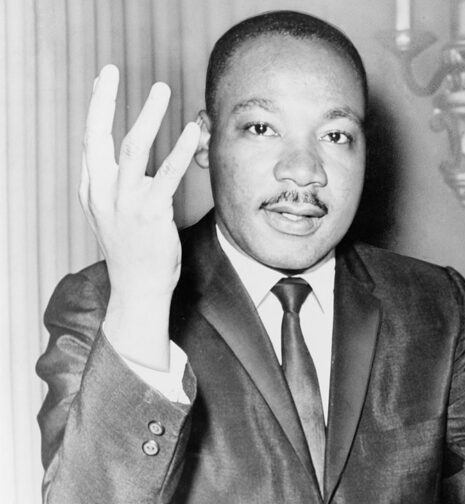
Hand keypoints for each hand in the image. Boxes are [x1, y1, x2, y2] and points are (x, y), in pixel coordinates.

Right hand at [80, 65, 199, 368]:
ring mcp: (125, 202)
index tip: (102, 80)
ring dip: (148, 115)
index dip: (96, 108)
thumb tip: (139, 162)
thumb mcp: (116, 214)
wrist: (139, 288)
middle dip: (102, 101)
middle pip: (98, 136)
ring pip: (133, 148)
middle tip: (110, 71)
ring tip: (161, 90)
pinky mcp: (151, 213)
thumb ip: (121, 185)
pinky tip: (192, 131)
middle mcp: (103, 192)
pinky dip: (181, 150)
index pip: (90, 140)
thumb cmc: (134, 250)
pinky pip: (168, 174)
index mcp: (93, 189)